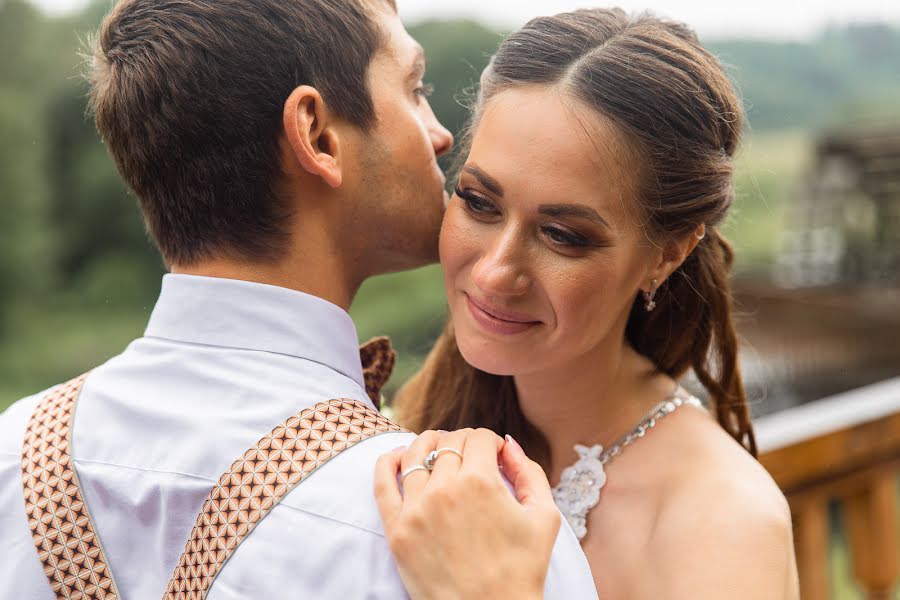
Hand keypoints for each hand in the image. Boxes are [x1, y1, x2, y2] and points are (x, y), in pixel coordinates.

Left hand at [374, 428, 560, 599]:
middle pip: (449, 442)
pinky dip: (388, 463)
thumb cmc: (522, 570)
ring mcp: (416, 510)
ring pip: (415, 455)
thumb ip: (529, 471)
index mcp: (481, 482)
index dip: (491, 442)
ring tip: (438, 450)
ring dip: (429, 445)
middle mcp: (444, 490)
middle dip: (465, 443)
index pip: (479, 437)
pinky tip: (399, 457)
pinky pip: (383, 483)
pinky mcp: (397, 531)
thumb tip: (508, 443)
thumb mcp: (545, 517)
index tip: (495, 455)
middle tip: (473, 457)